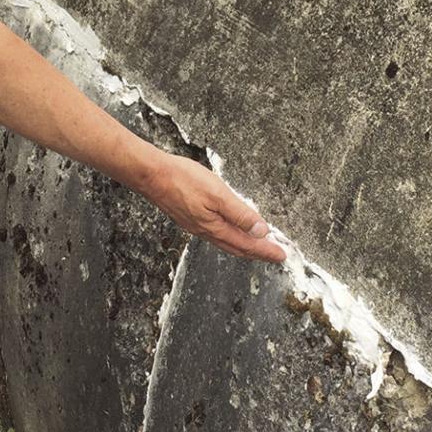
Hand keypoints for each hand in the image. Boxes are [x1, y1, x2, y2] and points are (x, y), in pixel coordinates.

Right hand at [139, 153, 286, 262]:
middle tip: (273, 255)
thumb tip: (261, 231)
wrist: (151, 175)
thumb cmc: (182, 180)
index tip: (281, 256)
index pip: (247, 244)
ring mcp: (197, 226)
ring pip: (226, 242)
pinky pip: (216, 234)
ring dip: (244, 246)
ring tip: (256, 246)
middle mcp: (206, 231)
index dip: (266, 251)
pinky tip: (230, 230)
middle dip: (257, 253)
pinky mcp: (190, 218)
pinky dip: (230, 237)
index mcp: (215, 227)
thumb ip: (240, 214)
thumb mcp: (218, 194)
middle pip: (238, 247)